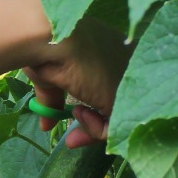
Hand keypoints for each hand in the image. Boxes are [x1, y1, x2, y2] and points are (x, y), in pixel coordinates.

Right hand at [23, 16, 131, 147]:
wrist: (50, 37)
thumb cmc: (47, 49)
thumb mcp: (51, 76)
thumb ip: (53, 98)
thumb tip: (46, 124)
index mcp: (114, 52)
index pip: (111, 87)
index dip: (93, 108)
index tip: (74, 117)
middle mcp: (128, 65)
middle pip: (117, 104)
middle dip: (94, 126)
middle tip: (72, 140)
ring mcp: (131, 80)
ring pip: (119, 117)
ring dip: (93, 128)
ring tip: (75, 115)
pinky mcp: (128, 97)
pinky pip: (116, 126)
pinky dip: (95, 129)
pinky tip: (79, 112)